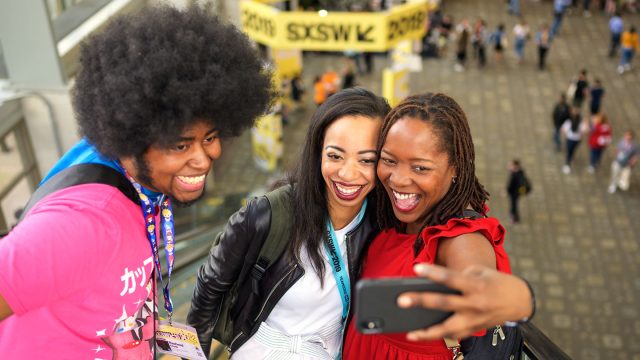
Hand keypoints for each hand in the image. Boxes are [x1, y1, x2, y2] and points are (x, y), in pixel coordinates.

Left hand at [397, 264, 532, 340]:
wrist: (520, 301)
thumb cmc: (496, 282)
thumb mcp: (480, 272)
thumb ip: (458, 276)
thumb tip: (434, 283)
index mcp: (476, 285)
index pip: (451, 277)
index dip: (433, 272)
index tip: (416, 268)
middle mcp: (474, 303)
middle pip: (444, 303)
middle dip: (421, 302)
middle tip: (402, 300)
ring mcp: (475, 319)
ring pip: (448, 329)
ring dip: (428, 332)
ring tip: (410, 333)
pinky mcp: (475, 329)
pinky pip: (454, 335)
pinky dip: (439, 335)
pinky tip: (422, 334)